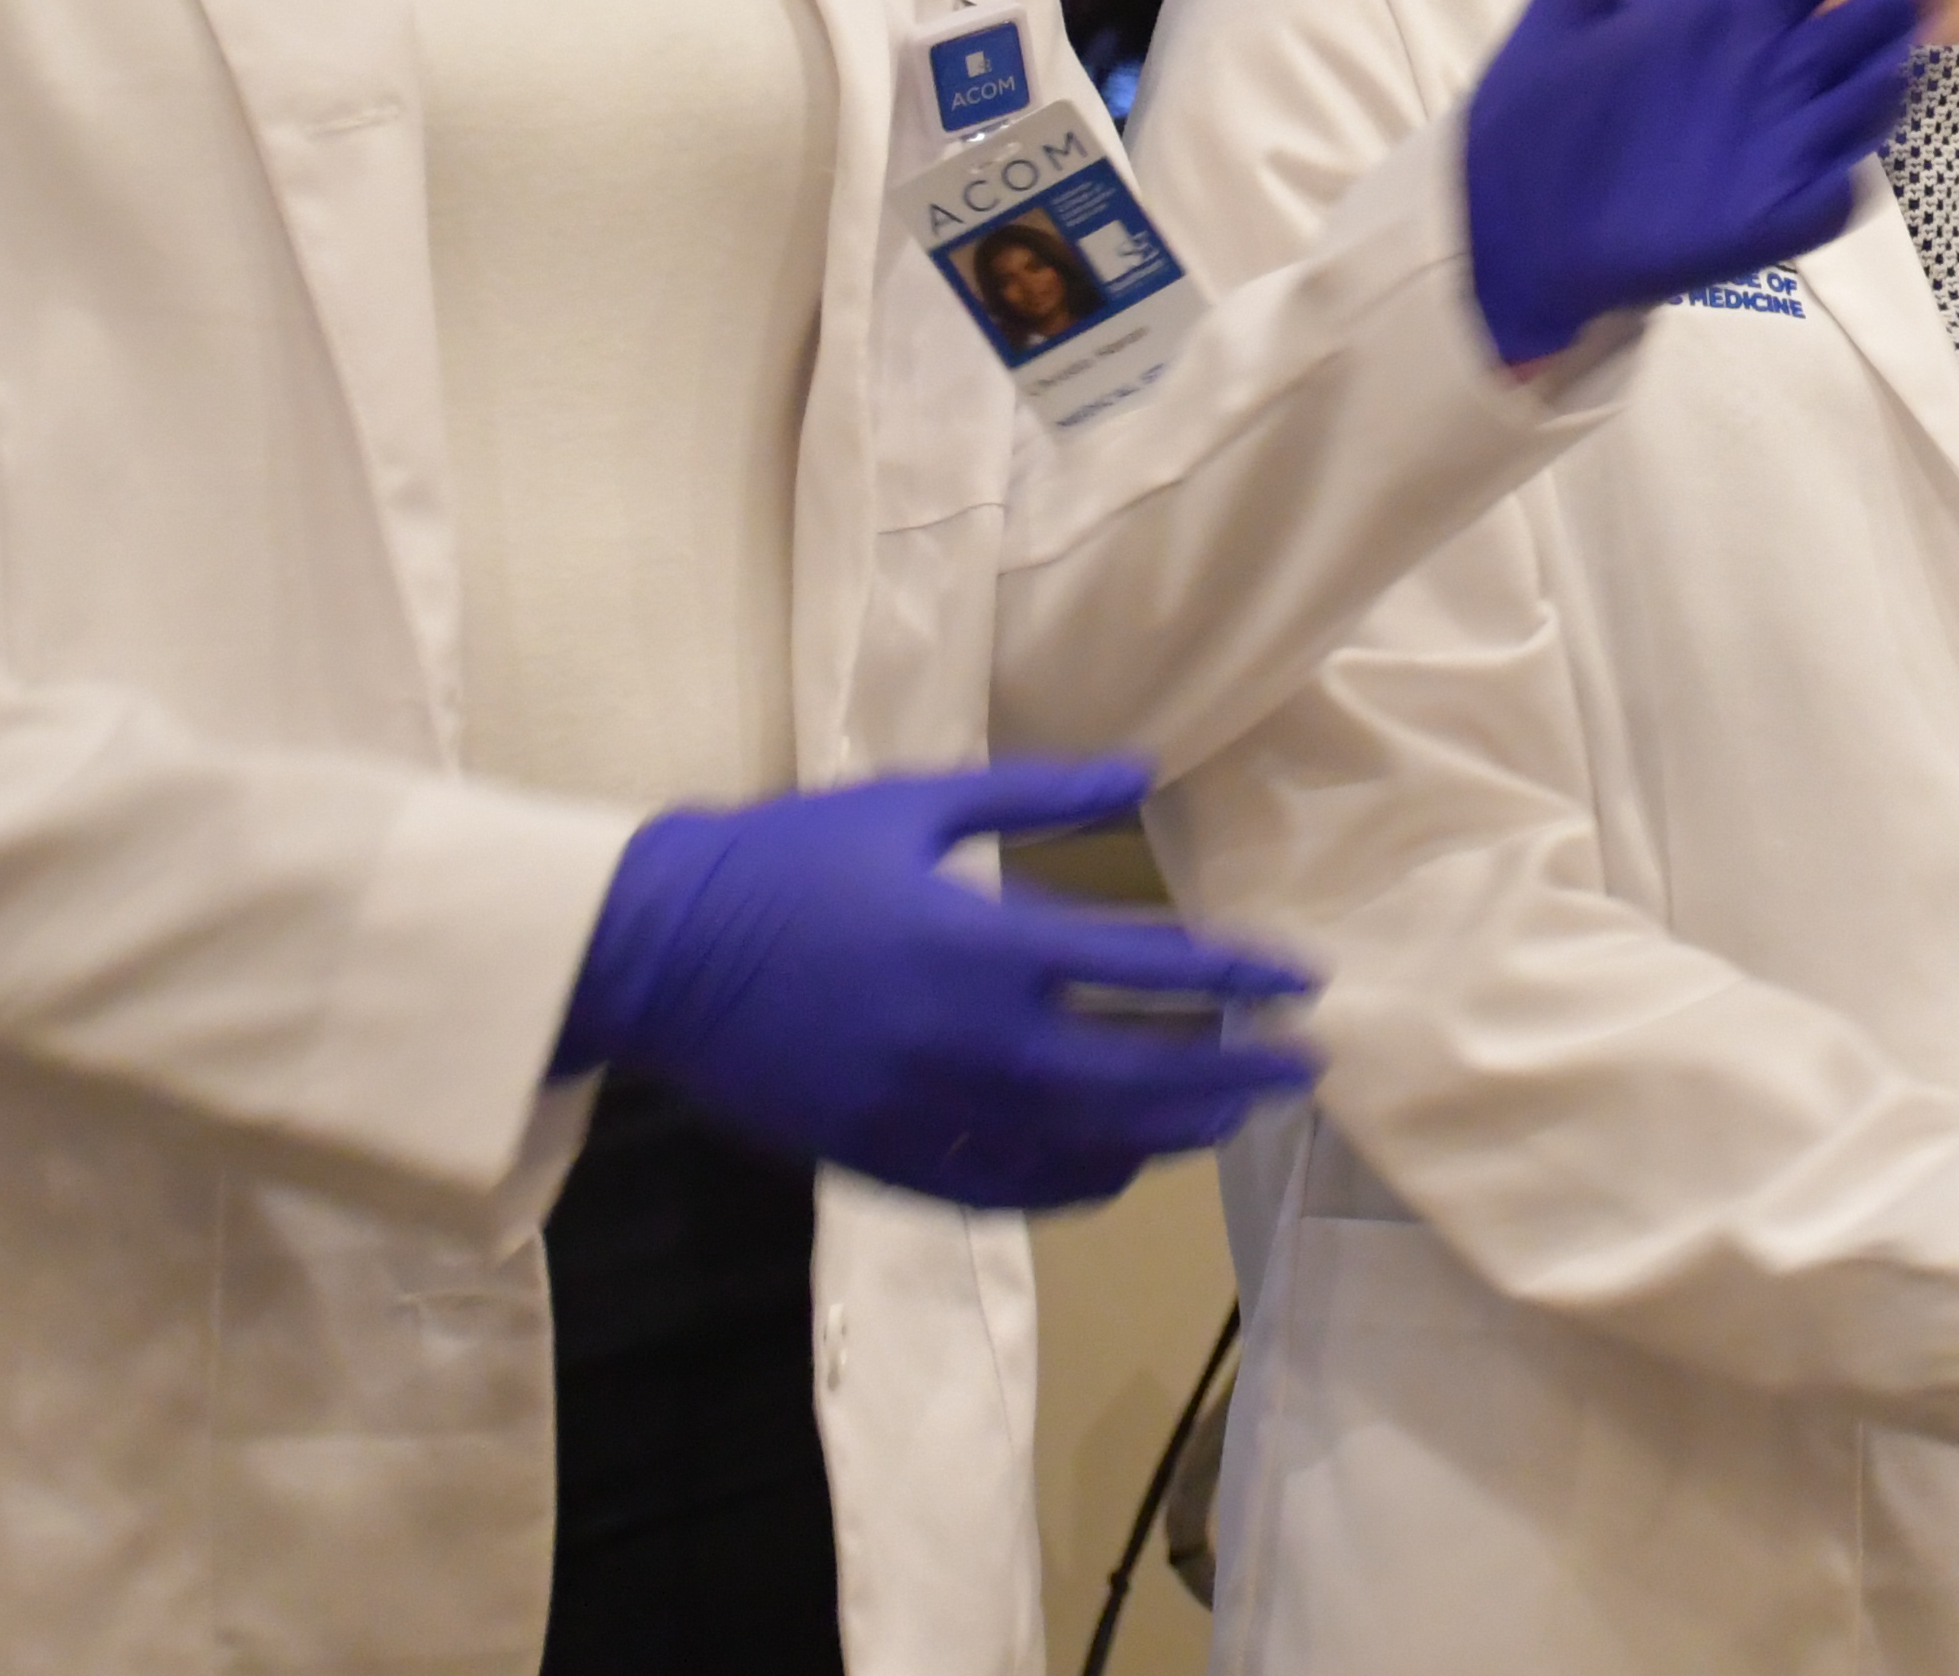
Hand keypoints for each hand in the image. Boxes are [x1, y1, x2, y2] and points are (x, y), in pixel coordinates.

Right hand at [553, 760, 1315, 1211]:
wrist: (655, 952)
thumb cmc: (787, 862)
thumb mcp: (915, 804)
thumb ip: (1040, 793)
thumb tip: (1144, 769)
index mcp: (981, 946)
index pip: (1148, 968)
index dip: (1238, 977)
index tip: (1303, 982)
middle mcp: (966, 1043)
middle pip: (1137, 1076)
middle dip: (1232, 1074)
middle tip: (1303, 1068)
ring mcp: (924, 1113)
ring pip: (1082, 1146)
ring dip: (1170, 1133)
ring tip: (1232, 1115)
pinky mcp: (881, 1160)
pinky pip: (1003, 1190)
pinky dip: (1076, 1184)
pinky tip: (1122, 1169)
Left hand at [1462, 0, 1933, 366]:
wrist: (1502, 216)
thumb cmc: (1536, 102)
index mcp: (1738, 5)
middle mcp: (1774, 68)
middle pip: (1872, 25)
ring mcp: (1780, 144)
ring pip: (1870, 105)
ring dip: (1887, 80)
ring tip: (1884, 56)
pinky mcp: (1771, 218)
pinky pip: (1833, 195)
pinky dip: (1846, 178)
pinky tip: (1835, 164)